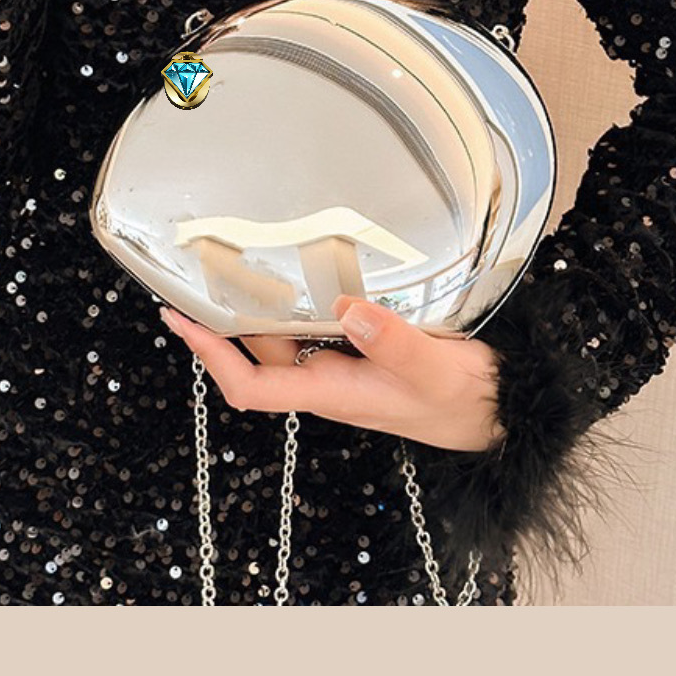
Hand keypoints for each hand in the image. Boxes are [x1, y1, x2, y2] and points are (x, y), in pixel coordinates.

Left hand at [159, 293, 505, 453]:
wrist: (496, 413)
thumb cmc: (466, 401)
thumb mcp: (437, 370)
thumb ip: (395, 342)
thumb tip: (349, 310)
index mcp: (334, 393)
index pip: (253, 385)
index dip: (211, 356)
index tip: (180, 320)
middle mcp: (328, 382)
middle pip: (258, 354)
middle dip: (222, 320)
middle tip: (194, 271)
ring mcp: (342, 369)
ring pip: (284, 339)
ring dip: (257, 308)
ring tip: (233, 262)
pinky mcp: (360, 354)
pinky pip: (313, 329)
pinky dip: (297, 303)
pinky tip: (300, 273)